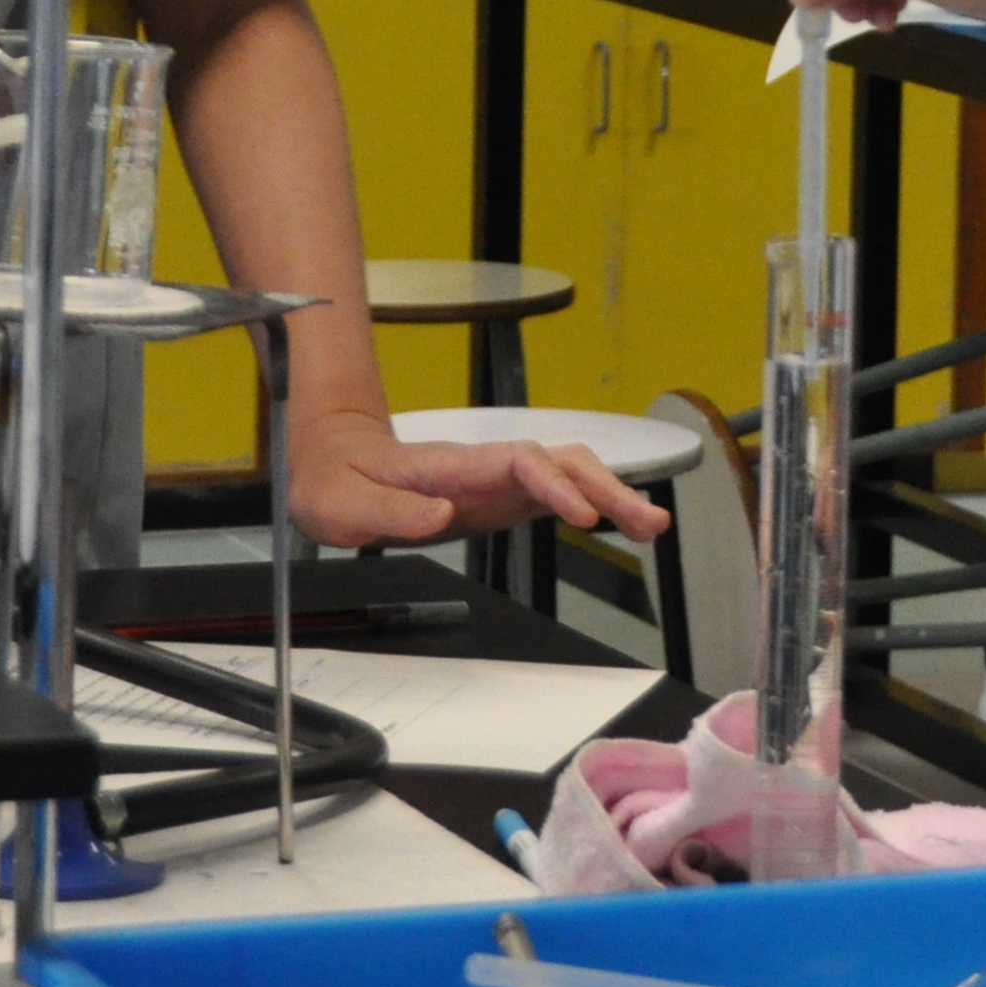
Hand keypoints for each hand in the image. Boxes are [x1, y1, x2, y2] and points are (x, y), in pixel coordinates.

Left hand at [284, 406, 670, 553]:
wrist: (334, 459)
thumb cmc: (336, 480)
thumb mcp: (341, 505)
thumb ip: (390, 511)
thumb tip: (441, 515)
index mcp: (448, 466)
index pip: (517, 461)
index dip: (555, 484)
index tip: (584, 515)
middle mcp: (482, 467)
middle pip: (560, 462)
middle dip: (608, 488)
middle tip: (647, 523)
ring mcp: (495, 480)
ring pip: (568, 472)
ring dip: (611, 493)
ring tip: (650, 527)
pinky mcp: (499, 497)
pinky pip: (557, 492)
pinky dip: (595, 504)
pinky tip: (620, 523)